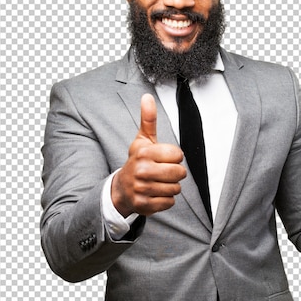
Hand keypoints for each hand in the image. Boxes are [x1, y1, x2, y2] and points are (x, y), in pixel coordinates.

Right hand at [111, 94, 186, 215]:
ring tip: (158, 183)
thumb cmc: (137, 162)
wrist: (121, 189)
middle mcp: (142, 170)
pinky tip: (155, 194)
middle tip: (164, 173)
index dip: (175, 157)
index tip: (164, 159)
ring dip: (171, 187)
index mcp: (144, 153)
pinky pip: (169, 203)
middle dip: (176, 173)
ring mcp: (142, 189)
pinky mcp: (144, 205)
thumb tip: (147, 96)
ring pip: (176, 189)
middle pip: (179, 173)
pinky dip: (165, 200)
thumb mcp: (142, 141)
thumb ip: (148, 120)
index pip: (178, 155)